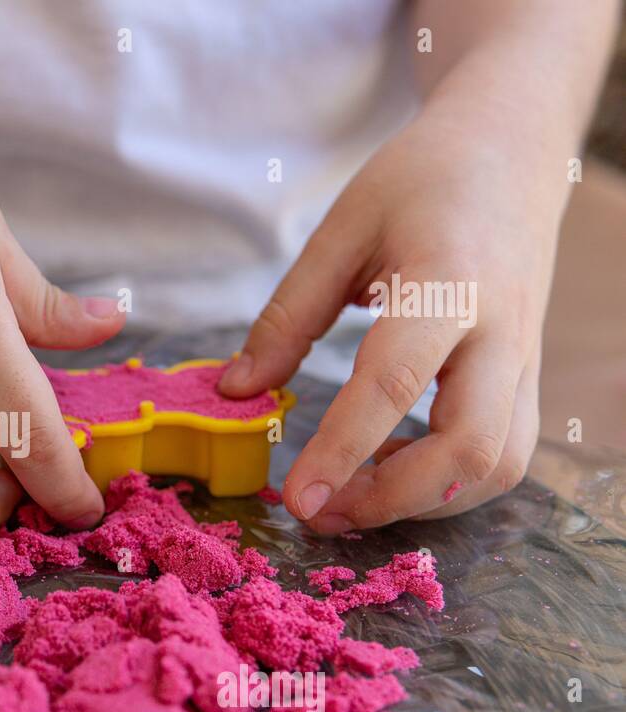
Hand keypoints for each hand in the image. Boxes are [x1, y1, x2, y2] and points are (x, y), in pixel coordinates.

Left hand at [219, 107, 561, 533]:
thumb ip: (287, 316)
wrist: (513, 148)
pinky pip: (504, 452)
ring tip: (351, 498)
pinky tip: (390, 470)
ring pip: (500, 464)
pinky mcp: (527, 375)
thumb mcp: (340, 231)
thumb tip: (235, 392)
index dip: (342, 450)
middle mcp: (502, 328)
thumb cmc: (421, 181)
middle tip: (318, 513)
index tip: (296, 499)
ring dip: (427, 502)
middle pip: (472, 447)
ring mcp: (526, 357)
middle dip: (394, 499)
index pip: (395, 382)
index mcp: (448, 280)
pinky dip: (449, 482)